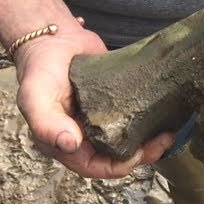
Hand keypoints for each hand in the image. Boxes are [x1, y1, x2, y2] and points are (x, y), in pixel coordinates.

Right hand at [13, 24, 173, 177]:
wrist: (54, 37)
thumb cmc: (40, 68)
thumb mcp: (35, 96)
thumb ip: (46, 123)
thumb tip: (70, 145)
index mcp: (65, 142)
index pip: (95, 167)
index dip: (118, 166)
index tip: (138, 153)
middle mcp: (85, 135)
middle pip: (117, 156)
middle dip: (143, 153)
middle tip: (163, 139)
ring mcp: (102, 118)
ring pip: (129, 138)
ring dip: (150, 139)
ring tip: (168, 130)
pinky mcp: (116, 101)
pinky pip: (134, 115)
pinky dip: (149, 117)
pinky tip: (164, 112)